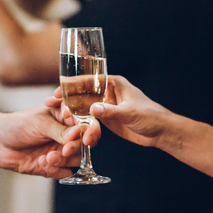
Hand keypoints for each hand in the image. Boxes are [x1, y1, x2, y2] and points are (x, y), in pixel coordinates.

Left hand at [0, 107, 100, 178]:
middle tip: (64, 150)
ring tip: (47, 158)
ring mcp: (62, 151)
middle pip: (85, 144)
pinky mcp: (54, 166)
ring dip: (63, 160)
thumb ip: (60, 130)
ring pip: (76, 160)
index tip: (85, 137)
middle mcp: (67, 135)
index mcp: (66, 118)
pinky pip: (66, 173)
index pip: (87, 123)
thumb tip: (79, 133)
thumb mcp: (39, 123)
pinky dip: (55, 170)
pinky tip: (40, 162)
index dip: (90, 130)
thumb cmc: (18, 125)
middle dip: (75, 148)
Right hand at [45, 75, 170, 147]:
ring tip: (57, 115)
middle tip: (52, 104)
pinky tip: (68, 124)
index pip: (88, 81)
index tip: (58, 91)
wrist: (160, 132)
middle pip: (82, 92)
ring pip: (83, 105)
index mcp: (114, 83)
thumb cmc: (150, 116)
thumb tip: (92, 109)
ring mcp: (106, 105)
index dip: (71, 85)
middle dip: (67, 98)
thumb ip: (110, 111)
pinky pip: (89, 118)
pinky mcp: (106, 118)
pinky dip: (79, 120)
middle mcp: (107, 92)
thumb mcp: (129, 113)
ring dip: (71, 110)